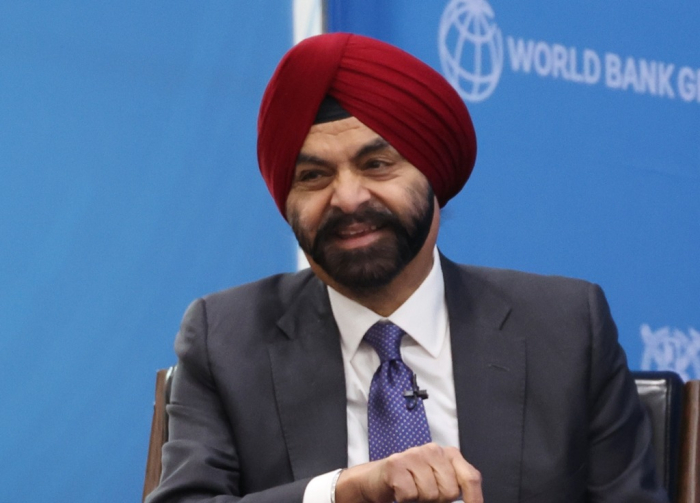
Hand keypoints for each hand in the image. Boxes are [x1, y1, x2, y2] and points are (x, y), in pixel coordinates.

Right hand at [335, 443, 482, 502]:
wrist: (378, 479)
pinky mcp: (395, 464)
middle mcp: (433, 450)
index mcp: (449, 454)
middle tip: (425, 494)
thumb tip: (472, 502)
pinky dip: (405, 499)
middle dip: (438, 500)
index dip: (474, 499)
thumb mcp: (438, 481)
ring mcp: (414, 455)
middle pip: (450, 491)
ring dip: (420, 500)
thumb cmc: (411, 482)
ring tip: (412, 491)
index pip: (470, 477)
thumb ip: (455, 486)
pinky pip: (410, 494)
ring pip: (430, 494)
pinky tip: (400, 490)